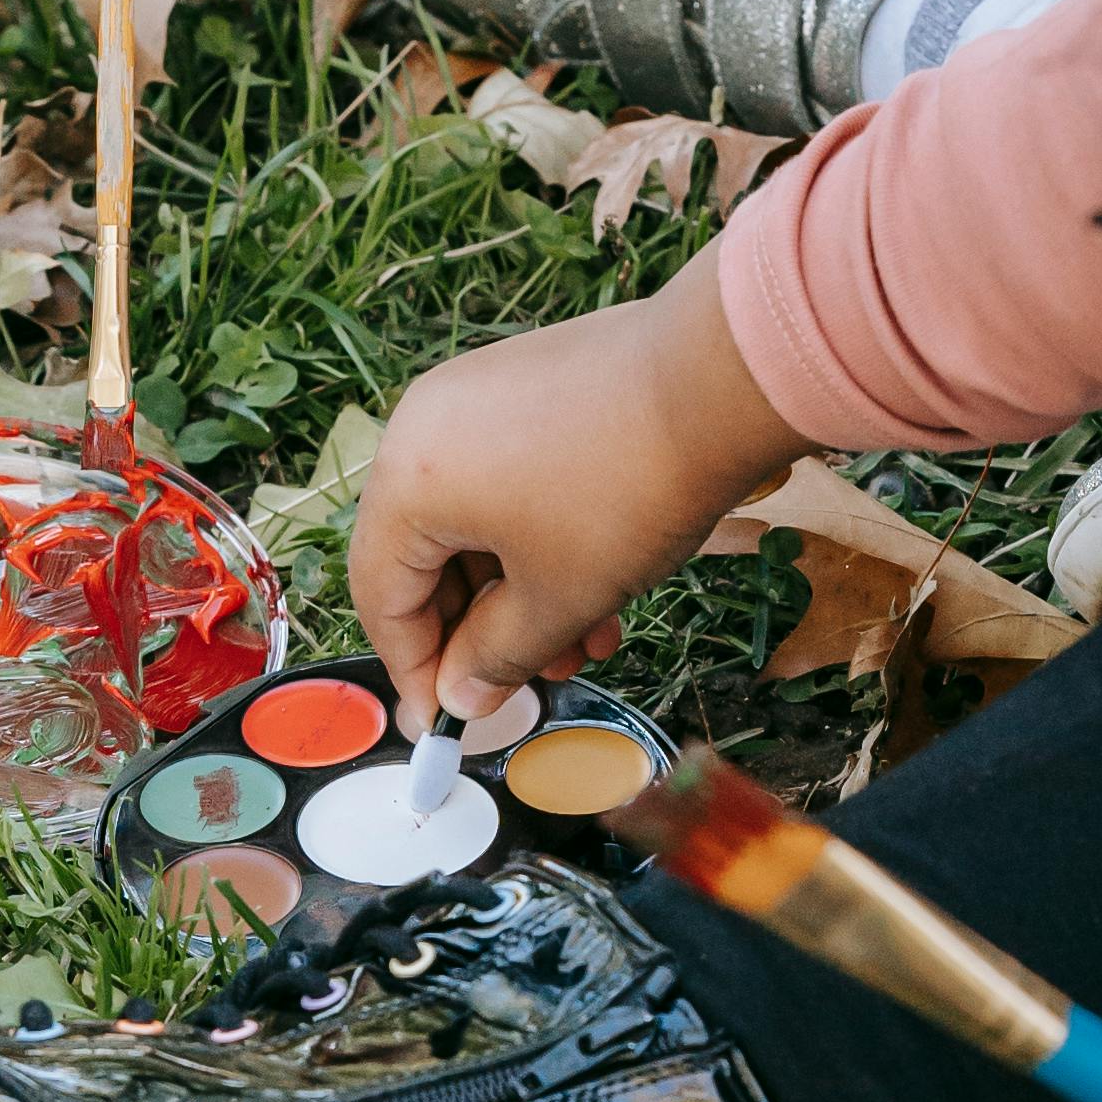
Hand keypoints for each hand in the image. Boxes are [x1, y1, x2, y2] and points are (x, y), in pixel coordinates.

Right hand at [353, 252, 790, 726]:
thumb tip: (463, 697)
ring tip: (584, 641)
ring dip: (519, 592)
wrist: (720, 380)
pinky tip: (599, 581)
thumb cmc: (629, 490)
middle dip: (481, 631)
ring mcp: (474, 395)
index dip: (413, 669)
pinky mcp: (523, 383)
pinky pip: (505, 476)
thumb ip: (497, 657)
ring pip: (474, 520)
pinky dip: (536, 536)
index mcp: (409, 479)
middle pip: (424, 556)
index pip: (382, 595)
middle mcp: (424, 426)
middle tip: (528, 682)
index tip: (446, 721)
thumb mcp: (559, 596)